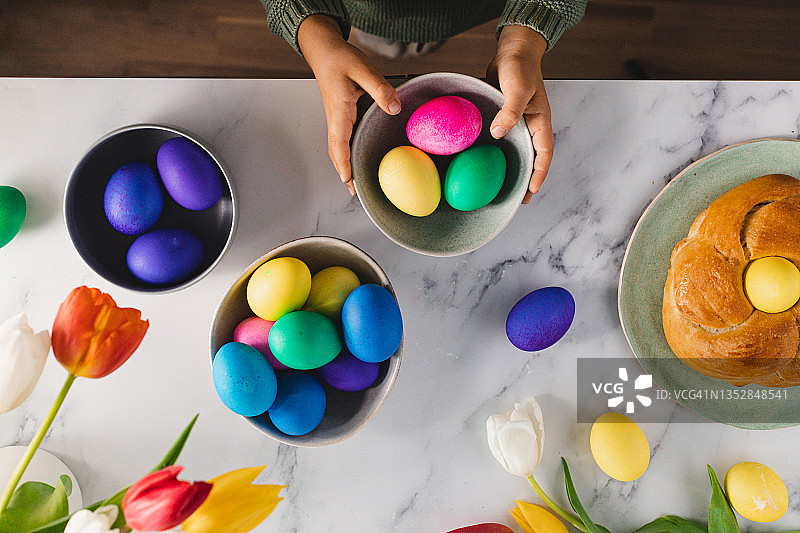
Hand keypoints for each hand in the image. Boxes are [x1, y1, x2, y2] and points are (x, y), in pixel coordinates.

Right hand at [299, 15, 400, 195]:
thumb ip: (380, 88)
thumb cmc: (339, 58)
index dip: (343, 165)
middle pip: (336, 153)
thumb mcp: (363, 69)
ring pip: (338, 148)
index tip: (349, 182)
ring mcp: (336, 117)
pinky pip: (342, 138)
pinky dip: (346, 153)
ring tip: (354, 182)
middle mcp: (335, 118)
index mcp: (338, 111)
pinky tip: (355, 157)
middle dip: (343, 173)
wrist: (323, 49)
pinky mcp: (340, 114)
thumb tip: (394, 108)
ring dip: (344, 165)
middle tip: (354, 192)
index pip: (338, 145)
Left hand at [486, 25, 551, 203]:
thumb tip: (498, 133)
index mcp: (541, 121)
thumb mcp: (517, 88)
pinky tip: (488, 165)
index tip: (532, 191)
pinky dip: (500, 155)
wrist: (512, 51)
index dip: (539, 173)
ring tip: (503, 190)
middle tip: (519, 201)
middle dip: (527, 180)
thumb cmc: (519, 67)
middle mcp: (531, 126)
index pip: (544, 153)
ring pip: (518, 152)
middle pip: (532, 158)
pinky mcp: (505, 120)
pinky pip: (505, 143)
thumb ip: (510, 111)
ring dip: (513, 170)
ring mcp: (519, 124)